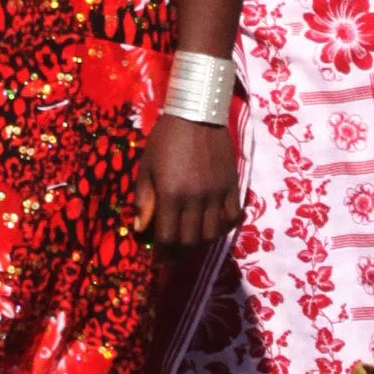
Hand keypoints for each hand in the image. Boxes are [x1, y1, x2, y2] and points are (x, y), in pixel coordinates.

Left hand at [134, 116, 239, 247]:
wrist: (197, 114)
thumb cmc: (165, 138)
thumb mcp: (146, 166)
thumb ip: (144, 198)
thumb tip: (140, 228)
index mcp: (171, 194)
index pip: (168, 237)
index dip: (162, 253)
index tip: (157, 259)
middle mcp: (196, 198)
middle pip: (190, 241)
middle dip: (179, 252)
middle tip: (172, 254)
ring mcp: (217, 194)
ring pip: (212, 234)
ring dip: (200, 243)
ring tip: (191, 242)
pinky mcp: (232, 187)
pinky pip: (232, 217)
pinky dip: (224, 227)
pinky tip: (214, 226)